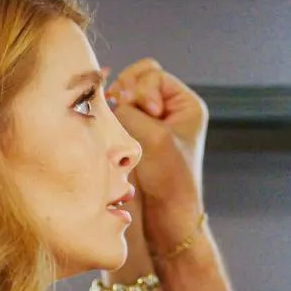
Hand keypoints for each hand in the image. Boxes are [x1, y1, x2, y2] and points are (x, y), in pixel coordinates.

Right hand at [106, 59, 206, 209]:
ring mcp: (148, 123)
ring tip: (120, 126)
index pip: (152, 74)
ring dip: (116, 106)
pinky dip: (110, 119)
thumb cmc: (171, 178)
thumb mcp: (154, 136)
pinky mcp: (132, 137)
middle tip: (126, 113)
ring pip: (122, 97)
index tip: (151, 113)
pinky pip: (115, 115)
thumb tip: (107, 99)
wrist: (167, 216)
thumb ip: (129, 110)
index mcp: (184, 104)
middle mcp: (167, 109)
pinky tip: (111, 132)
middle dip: (125, 92)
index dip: (143, 89)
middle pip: (135, 79)